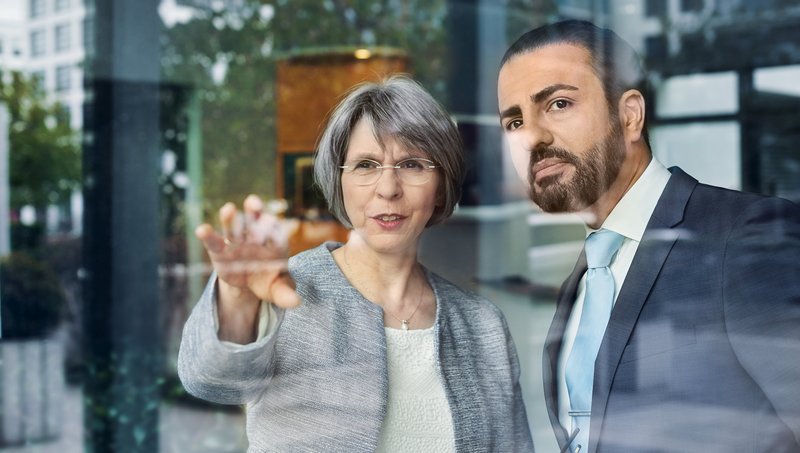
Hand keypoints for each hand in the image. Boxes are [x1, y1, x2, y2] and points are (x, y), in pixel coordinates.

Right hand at [195, 194, 300, 309]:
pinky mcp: (220, 250)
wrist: (249, 284)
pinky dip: (208, 235)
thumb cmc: (269, 280)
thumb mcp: (278, 288)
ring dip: (231, 218)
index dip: (274, 231)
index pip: (276, 233)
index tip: (273, 231)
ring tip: (228, 209)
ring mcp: (237, 242)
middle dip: (254, 212)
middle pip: (255, 221)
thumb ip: (286, 293)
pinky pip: (213, 241)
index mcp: (275, 243)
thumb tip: (296, 303)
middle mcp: (256, 237)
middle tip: (253, 202)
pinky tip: (202, 230)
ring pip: (233, 226)